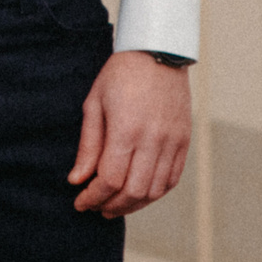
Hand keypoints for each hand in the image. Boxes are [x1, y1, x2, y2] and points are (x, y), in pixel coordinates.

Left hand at [70, 50, 191, 216]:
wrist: (158, 53)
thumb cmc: (119, 76)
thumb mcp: (94, 104)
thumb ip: (88, 146)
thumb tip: (77, 180)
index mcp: (127, 130)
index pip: (110, 180)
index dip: (93, 197)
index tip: (80, 203)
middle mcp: (153, 140)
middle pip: (133, 191)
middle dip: (111, 206)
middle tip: (95, 208)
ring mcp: (173, 142)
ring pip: (155, 190)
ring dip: (134, 205)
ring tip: (115, 205)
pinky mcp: (184, 141)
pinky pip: (172, 179)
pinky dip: (155, 193)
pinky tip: (139, 194)